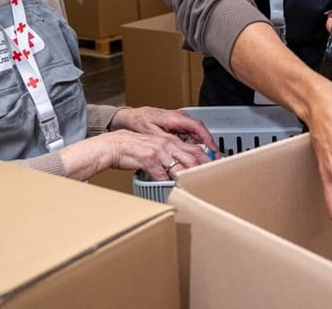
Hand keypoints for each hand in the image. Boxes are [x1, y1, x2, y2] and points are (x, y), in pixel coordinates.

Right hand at [59, 106, 217, 181]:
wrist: (115, 145)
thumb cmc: (135, 149)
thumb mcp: (155, 148)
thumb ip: (169, 155)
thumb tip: (181, 167)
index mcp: (170, 141)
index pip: (194, 148)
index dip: (207, 158)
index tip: (216, 166)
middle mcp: (167, 144)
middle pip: (192, 156)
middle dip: (204, 168)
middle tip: (214, 177)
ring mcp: (158, 152)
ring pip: (179, 165)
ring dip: (190, 176)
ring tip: (198, 185)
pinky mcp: (148, 160)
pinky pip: (161, 174)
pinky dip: (168, 182)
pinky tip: (174, 189)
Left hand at [110, 106, 217, 151]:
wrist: (133, 116)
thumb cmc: (140, 121)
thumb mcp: (152, 134)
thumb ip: (166, 143)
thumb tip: (176, 155)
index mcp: (175, 118)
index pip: (197, 127)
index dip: (207, 139)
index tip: (213, 149)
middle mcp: (180, 117)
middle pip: (199, 131)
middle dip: (207, 145)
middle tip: (213, 159)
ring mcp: (180, 120)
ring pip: (195, 134)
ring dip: (199, 146)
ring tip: (203, 160)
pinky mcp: (178, 124)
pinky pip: (189, 134)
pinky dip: (192, 144)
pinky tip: (192, 154)